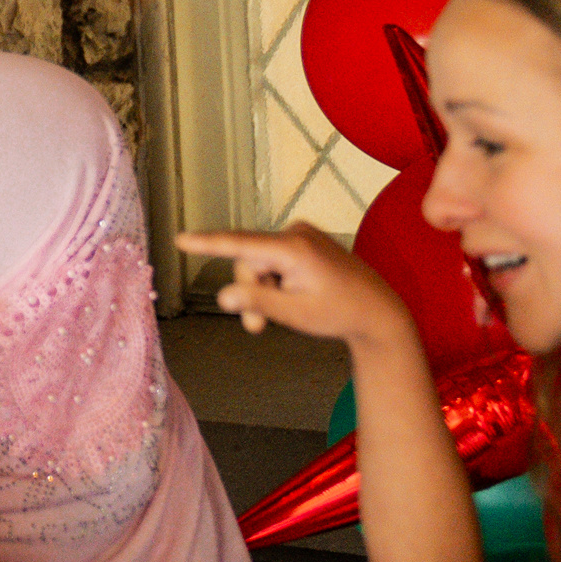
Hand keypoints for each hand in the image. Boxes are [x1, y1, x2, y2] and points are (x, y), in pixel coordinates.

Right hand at [176, 224, 411, 348]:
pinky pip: (273, 259)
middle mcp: (297, 233)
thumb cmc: (341, 313)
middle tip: (257, 327)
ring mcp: (302, 234)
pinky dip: (274, 280)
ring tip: (278, 316)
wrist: (379, 311)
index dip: (207, 244)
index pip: (241, 244)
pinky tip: (292, 296)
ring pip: (259, 262)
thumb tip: (223, 296)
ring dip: (262, 289)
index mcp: (295, 248)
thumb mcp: (296, 314)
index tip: (180, 239)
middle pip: (249, 260)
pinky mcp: (305, 240)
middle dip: (250, 292)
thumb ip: (257, 302)